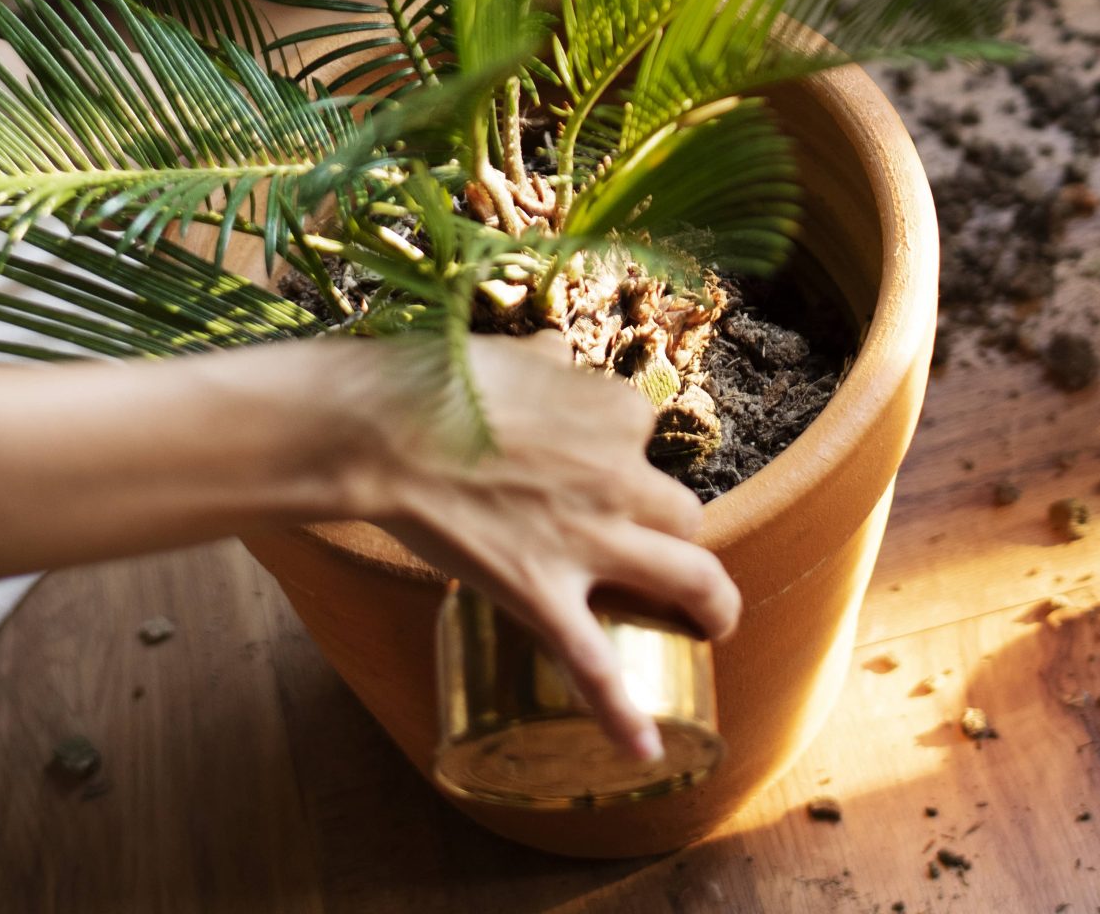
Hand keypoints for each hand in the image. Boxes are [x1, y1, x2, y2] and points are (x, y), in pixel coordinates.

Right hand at [353, 332, 739, 763]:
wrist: (384, 431)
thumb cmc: (441, 381)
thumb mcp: (518, 352)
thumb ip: (551, 361)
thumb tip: (556, 354)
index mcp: (616, 411)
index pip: (643, 433)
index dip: (620, 448)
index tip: (588, 456)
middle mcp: (621, 475)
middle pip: (683, 510)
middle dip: (671, 527)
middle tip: (653, 543)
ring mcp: (588, 541)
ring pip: (687, 575)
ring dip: (711, 603)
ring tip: (715, 624)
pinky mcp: (544, 595)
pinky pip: (595, 665)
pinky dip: (622, 713)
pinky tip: (645, 746)